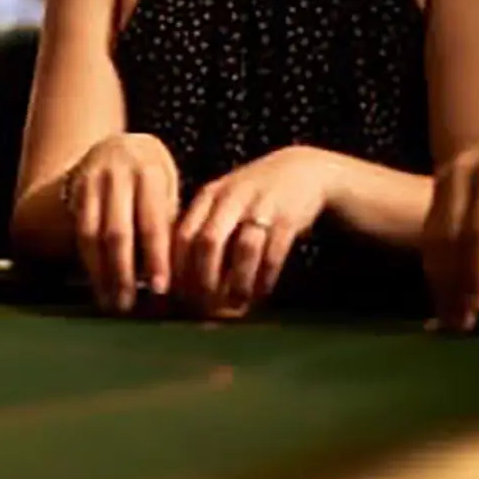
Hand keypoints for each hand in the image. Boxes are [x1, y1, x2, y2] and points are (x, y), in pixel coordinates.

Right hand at [66, 133, 180, 313]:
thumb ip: (169, 222)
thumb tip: (179, 275)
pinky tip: (99, 284)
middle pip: (118, 232)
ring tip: (112, 301)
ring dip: (102, 273)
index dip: (156, 258)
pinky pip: (80, 233)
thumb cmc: (152, 178)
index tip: (160, 289)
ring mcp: (91, 182)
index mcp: (149, 173)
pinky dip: (90, 262)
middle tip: (130, 304)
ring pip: (92, 235)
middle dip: (124, 272)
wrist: (116, 147)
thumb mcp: (168, 188)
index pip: (152, 222)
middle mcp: (117, 175)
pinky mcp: (74, 192)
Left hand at [172, 147, 333, 315]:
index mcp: (208, 197)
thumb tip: (179, 277)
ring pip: (243, 249)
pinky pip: (274, 253)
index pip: (182, 234)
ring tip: (237, 304)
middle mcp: (231, 199)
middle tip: (205, 307)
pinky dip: (266, 278)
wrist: (302, 171)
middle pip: (207, 242)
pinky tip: (262, 292)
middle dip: (203, 279)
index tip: (175, 295)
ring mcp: (260, 206)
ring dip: (238, 282)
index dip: (176, 268)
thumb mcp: (222, 203)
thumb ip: (201, 230)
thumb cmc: (252, 196)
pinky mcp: (288, 218)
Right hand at [425, 119, 478, 329]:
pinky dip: (437, 260)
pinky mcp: (437, 182)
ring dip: (440, 276)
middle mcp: (464, 172)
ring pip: (433, 234)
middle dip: (452, 282)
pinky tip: (446, 285)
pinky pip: (431, 227)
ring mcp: (445, 175)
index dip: (477, 272)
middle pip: (449, 235)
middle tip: (459, 323)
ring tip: (450, 313)